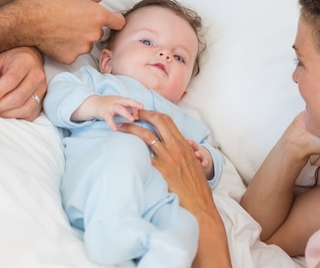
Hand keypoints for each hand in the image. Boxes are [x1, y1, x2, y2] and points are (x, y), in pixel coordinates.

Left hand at [0, 46, 45, 120]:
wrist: (29, 58)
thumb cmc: (11, 59)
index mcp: (26, 61)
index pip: (10, 81)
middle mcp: (37, 75)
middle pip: (18, 97)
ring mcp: (42, 89)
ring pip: (25, 108)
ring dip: (6, 114)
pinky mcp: (43, 99)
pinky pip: (31, 114)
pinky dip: (17, 116)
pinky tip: (6, 112)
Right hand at [19, 0, 125, 63]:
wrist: (29, 20)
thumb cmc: (51, 2)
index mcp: (98, 16)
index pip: (119, 22)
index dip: (115, 20)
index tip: (111, 20)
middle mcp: (94, 34)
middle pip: (99, 33)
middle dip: (90, 28)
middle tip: (73, 21)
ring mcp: (82, 48)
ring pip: (86, 44)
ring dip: (80, 39)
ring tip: (63, 30)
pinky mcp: (70, 58)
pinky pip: (73, 53)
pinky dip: (67, 48)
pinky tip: (57, 40)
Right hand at [74, 95, 143, 130]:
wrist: (93, 104)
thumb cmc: (108, 105)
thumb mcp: (118, 105)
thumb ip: (127, 109)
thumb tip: (137, 117)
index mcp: (121, 100)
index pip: (131, 101)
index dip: (137, 105)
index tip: (143, 109)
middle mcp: (116, 101)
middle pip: (127, 101)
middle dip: (135, 105)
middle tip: (142, 108)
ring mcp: (110, 106)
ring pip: (120, 109)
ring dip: (127, 113)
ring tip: (132, 119)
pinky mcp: (104, 112)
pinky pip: (109, 118)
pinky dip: (112, 124)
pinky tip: (114, 129)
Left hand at [119, 110, 231, 267]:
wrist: (200, 206)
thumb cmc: (197, 188)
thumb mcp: (195, 165)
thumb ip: (186, 152)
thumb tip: (181, 145)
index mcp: (184, 145)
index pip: (167, 120)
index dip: (153, 113)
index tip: (143, 113)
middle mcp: (176, 148)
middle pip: (157, 121)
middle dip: (141, 114)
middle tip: (129, 114)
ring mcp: (167, 159)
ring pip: (146, 135)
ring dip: (131, 128)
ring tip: (119, 128)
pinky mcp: (160, 171)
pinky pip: (143, 156)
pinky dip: (133, 150)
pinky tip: (123, 149)